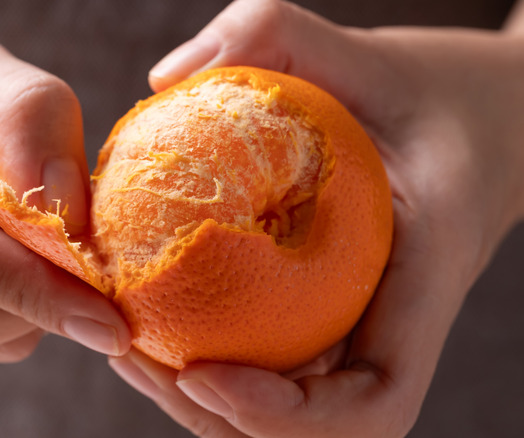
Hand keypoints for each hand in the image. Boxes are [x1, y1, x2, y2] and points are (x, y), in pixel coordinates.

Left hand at [110, 0, 523, 435]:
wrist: (471, 119)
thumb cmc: (417, 87)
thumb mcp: (352, 45)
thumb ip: (268, 30)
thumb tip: (165, 79)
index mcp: (420, 280)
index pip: (374, 398)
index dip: (290, 418)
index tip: (202, 375)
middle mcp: (388, 325)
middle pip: (310, 430)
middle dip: (214, 415)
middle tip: (129, 354)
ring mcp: (357, 328)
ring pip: (280, 409)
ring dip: (195, 399)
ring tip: (123, 341)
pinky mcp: (326, 313)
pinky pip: (266, 358)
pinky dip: (201, 351)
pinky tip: (145, 306)